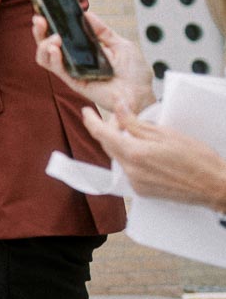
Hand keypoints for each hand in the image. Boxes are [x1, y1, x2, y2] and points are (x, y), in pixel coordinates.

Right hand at [32, 13, 155, 113]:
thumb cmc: (134, 73)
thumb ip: (103, 31)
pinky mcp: (75, 83)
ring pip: (46, 59)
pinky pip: (59, 70)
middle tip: (38, 20)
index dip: (50, 26)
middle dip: (40, 32)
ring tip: (53, 38)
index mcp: (84, 51)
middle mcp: (75, 61)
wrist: (142, 93)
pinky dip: (53, 58)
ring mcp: (73, 72)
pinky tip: (55, 48)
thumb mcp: (120, 44)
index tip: (45, 13)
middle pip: (47, 47)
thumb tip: (87, 14)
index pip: (60, 37)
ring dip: (44, 45)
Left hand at [81, 103, 225, 211]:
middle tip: (118, 118)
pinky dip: (130, 158)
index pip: (102, 134)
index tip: (86, 111)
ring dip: (120, 144)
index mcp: (135, 153)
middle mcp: (131, 171)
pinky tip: (143, 151)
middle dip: (109, 130)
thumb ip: (135, 121)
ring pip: (118, 158)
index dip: (91, 120)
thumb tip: (118, 107)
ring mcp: (135, 183)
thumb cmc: (198, 159)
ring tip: (134, 133)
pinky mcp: (142, 192)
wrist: (215, 186)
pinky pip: (128, 170)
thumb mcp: (165, 133)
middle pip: (108, 146)